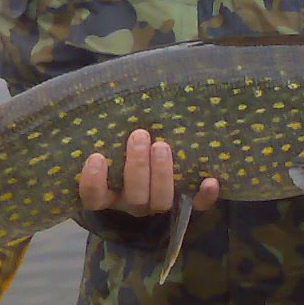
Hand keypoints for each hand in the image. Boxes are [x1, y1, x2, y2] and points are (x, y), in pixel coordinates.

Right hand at [78, 129, 219, 217]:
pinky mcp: (185, 204)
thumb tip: (105, 98)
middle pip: (134, 197)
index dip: (93, 181)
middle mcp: (132, 203)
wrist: (149, 173)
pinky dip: (205, 196)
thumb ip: (106, 135)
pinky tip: (210, 181)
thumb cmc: (121, 152)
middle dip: (137, 167)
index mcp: (108, 194)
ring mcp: (158, 205)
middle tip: (139, 135)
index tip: (96, 157)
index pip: (93, 196)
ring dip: (162, 174)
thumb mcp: (109, 146)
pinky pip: (197, 206)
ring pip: (161, 201)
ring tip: (162, 146)